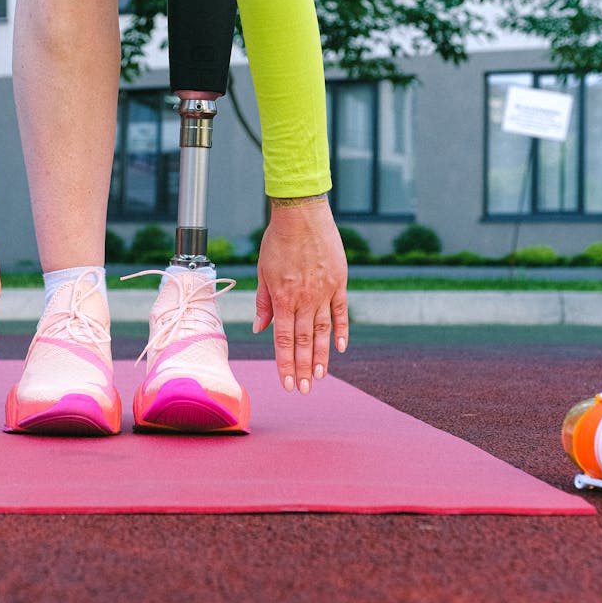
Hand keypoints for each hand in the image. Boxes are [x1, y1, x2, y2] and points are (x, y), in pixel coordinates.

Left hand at [253, 194, 348, 393]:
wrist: (302, 213)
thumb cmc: (277, 239)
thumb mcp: (263, 270)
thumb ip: (263, 302)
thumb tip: (260, 329)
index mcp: (282, 297)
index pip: (283, 339)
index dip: (285, 363)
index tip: (288, 382)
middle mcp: (304, 298)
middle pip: (304, 340)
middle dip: (303, 367)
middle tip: (305, 389)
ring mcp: (324, 291)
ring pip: (323, 331)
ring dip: (321, 356)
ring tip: (321, 376)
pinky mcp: (339, 281)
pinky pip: (341, 311)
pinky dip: (341, 331)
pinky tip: (340, 349)